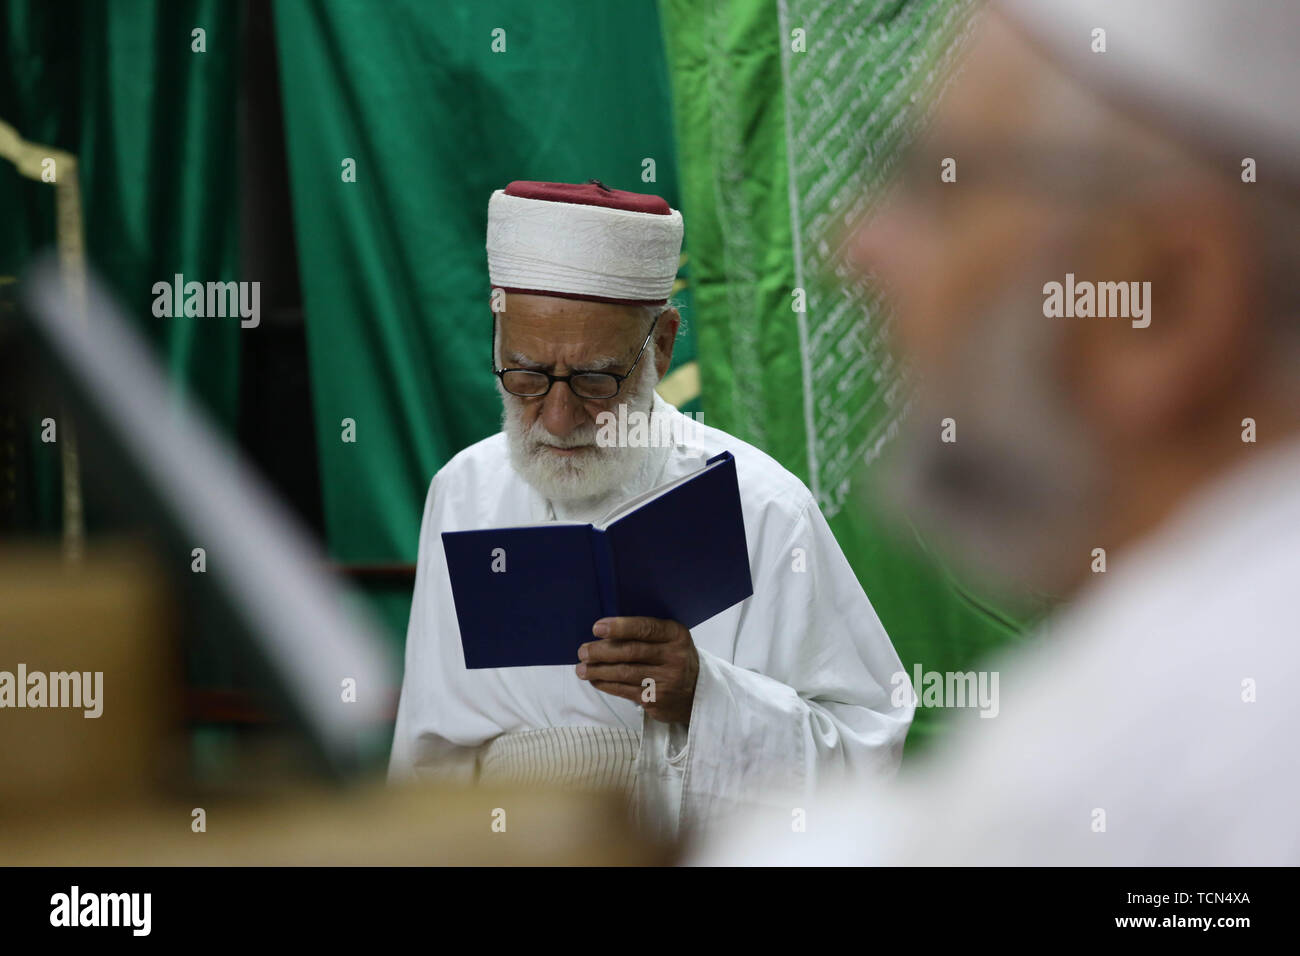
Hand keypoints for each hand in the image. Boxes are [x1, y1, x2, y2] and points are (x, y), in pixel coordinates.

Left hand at [576, 617, 698, 725]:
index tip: (597, 628)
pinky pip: (624, 690)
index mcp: (676, 635)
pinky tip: (595, 680)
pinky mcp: (656, 700)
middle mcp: (674, 657)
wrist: (696, 694)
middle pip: (631, 652)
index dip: (619, 627)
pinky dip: (606, 684)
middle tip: (583, 651)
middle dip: (602, 651)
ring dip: (598, 670)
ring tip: (582, 669)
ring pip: (624, 673)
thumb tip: (604, 633)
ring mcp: (666, 681)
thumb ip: (645, 634)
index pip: (646, 628)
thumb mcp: (670, 640)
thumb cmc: (674, 659)